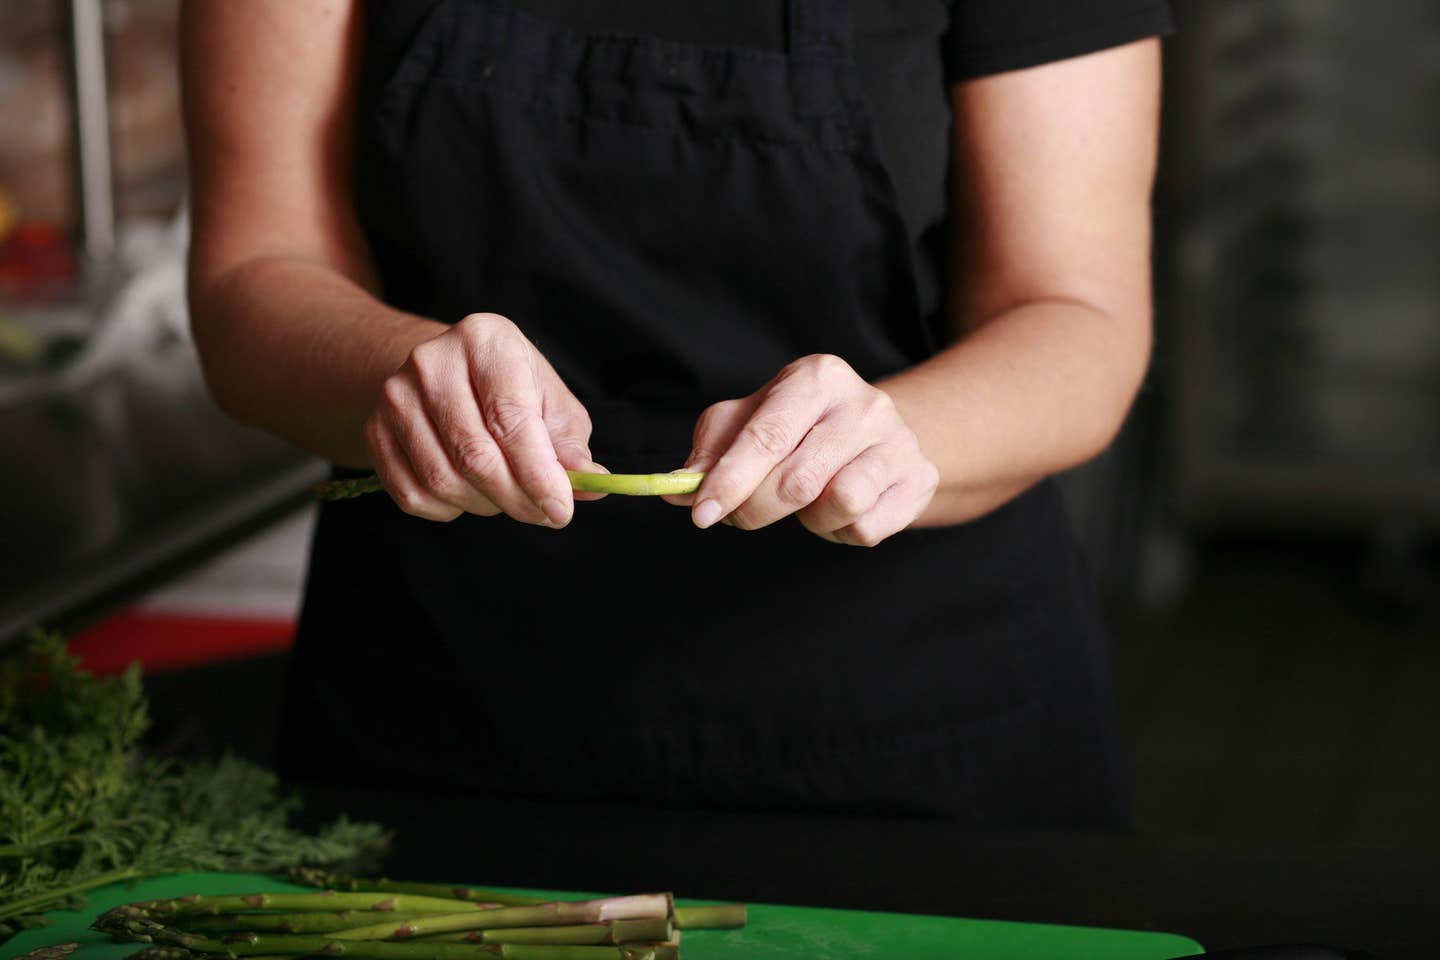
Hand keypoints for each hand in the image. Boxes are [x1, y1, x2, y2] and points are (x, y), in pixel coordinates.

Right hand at [364, 313, 605, 523]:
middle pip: (474, 455)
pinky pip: (410, 494)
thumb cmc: (509, 388)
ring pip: (441, 480)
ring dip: (484, 505)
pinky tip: (468, 495)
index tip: (562, 511)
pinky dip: (447, 510)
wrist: (445, 373)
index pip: (511, 419)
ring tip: (506, 496)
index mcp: (486, 341)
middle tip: (543, 514)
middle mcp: (432, 361)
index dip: (538, 474)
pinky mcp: (374, 429)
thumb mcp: (550, 403)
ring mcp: (395, 395)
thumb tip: (592, 482)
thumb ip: (570, 444)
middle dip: (516, 498)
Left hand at [669, 354, 939, 545]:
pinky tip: (839, 510)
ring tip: (806, 501)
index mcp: (818, 377)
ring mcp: (899, 441)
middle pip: (797, 480)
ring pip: (841, 503)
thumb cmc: (800, 427)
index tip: (701, 515)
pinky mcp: (919, 479)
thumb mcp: (751, 420)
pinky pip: (867, 528)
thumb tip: (679, 486)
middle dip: (755, 509)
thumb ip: (712, 449)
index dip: (729, 480)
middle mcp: (865, 403)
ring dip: (809, 519)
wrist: (877, 436)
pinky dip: (841, 531)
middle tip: (740, 514)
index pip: (766, 436)